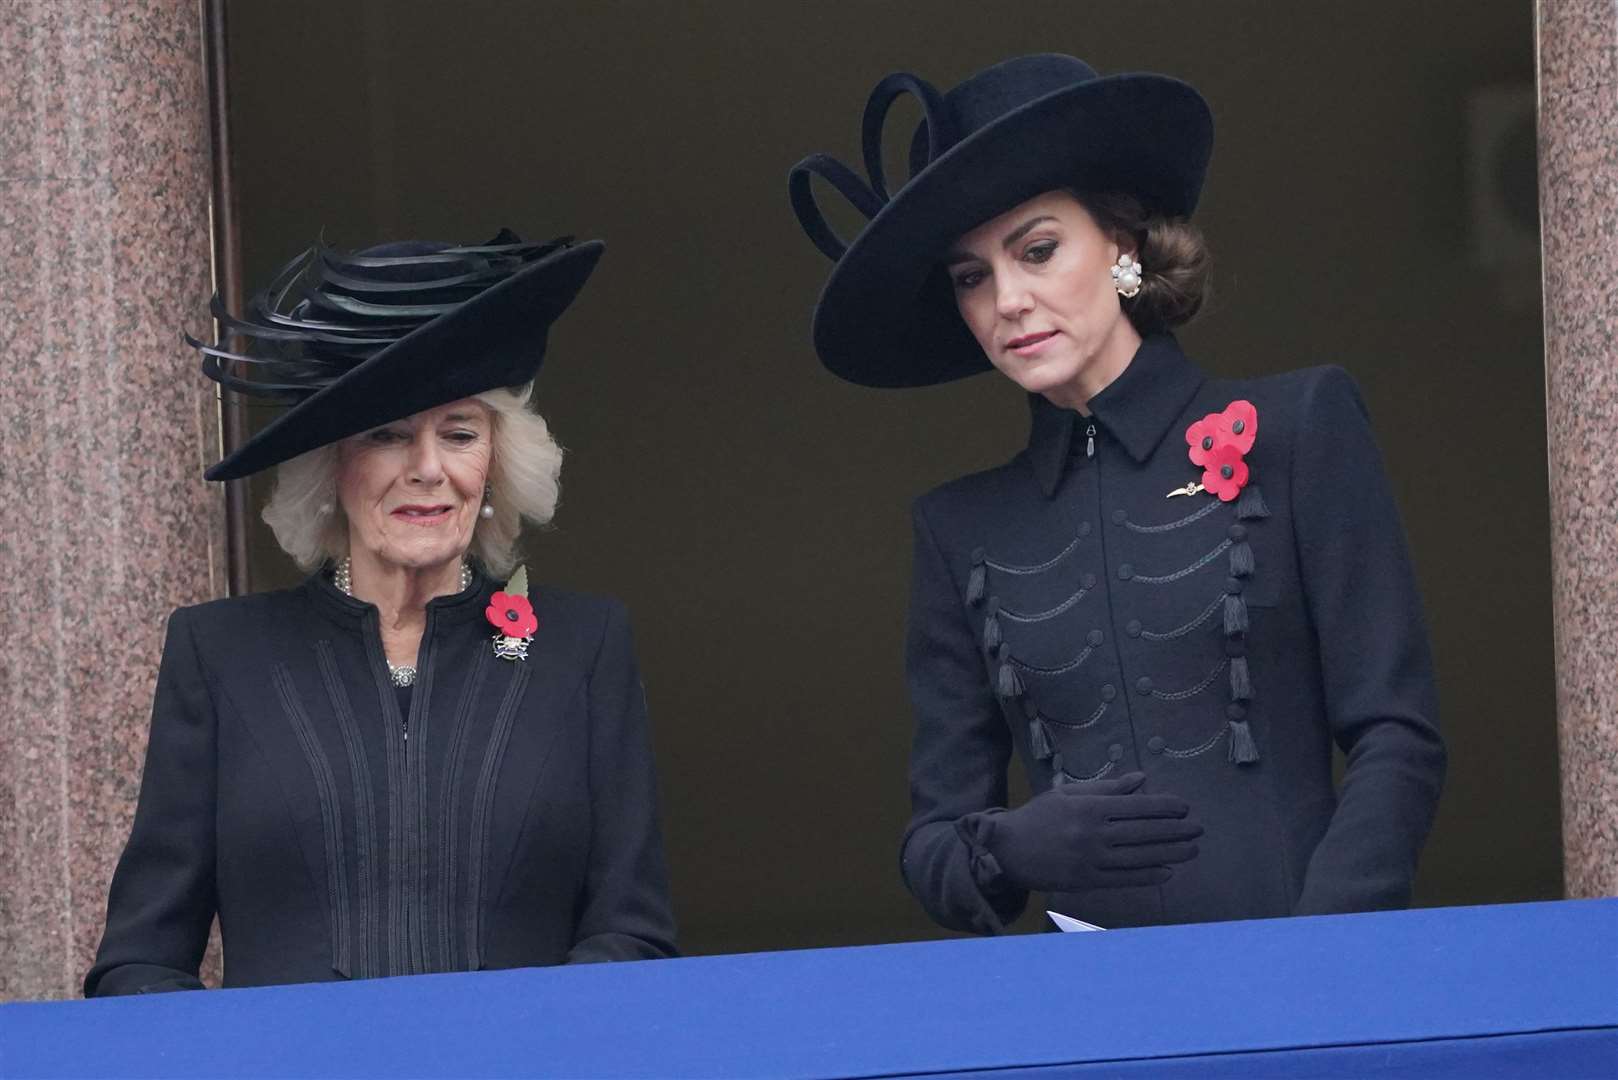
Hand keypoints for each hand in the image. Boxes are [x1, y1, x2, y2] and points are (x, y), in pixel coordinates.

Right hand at [984, 772, 1202, 891]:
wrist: (1007, 849)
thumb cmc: (1038, 817)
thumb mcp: (1068, 794)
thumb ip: (1106, 788)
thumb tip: (1141, 780)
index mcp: (1090, 807)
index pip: (1137, 807)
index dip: (1165, 807)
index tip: (1185, 808)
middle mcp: (1094, 833)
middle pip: (1144, 832)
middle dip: (1176, 830)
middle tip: (1198, 829)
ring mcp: (1092, 859)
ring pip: (1140, 856)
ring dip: (1170, 853)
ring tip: (1192, 850)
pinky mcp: (1088, 881)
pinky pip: (1125, 879)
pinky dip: (1148, 876)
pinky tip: (1167, 871)